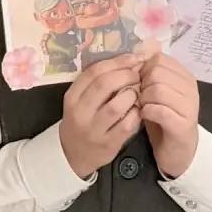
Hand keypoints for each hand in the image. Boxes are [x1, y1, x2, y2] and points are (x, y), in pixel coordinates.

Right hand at [59, 55, 142, 178]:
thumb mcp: (81, 99)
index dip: (117, 61)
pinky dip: (136, 113)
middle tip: (138, 74)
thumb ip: (99, 80)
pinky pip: (126, 125)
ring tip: (137, 92)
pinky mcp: (108, 144)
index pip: (94, 72)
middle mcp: (80, 112)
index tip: (134, 57)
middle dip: (126, 75)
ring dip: (132, 94)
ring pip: (116, 105)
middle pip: (105, 85)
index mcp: (72, 96)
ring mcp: (93, 130)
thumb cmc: (83, 118)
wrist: (74, 154)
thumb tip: (130, 59)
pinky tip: (138, 109)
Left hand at [138, 53, 198, 177]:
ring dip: (143, 99)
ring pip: (158, 89)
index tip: (139, 83)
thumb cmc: (164, 118)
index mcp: (185, 76)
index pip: (159, 59)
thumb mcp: (157, 92)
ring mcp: (189, 106)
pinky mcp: (183, 124)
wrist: (178, 151)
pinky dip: (147, 112)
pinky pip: (159, 110)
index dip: (143, 69)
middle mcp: (190, 88)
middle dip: (142, 84)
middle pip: (157, 72)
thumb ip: (150, 75)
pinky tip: (145, 116)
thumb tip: (135, 55)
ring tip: (141, 107)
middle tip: (139, 97)